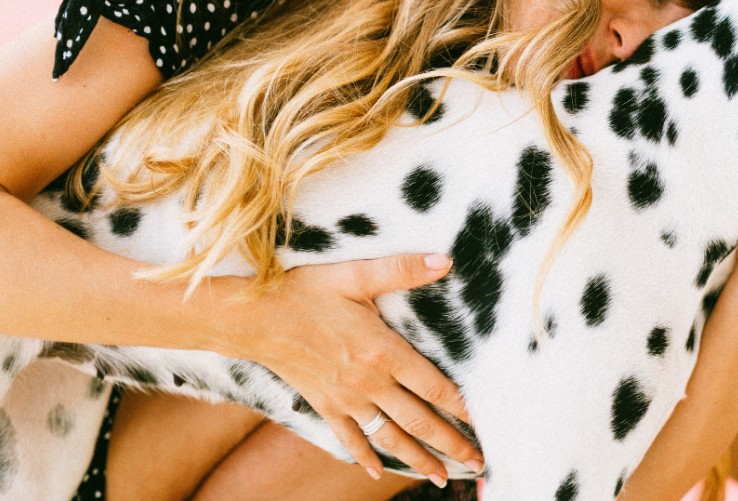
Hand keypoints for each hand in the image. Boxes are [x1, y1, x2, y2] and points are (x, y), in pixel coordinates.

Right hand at [223, 253, 484, 483]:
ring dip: (418, 459)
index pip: (434, 386)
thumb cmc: (305, 292)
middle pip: (420, 421)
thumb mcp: (355, 274)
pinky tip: (379, 473)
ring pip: (390, 438)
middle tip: (479, 462)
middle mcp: (369, 383)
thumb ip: (402, 270)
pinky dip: (366, 457)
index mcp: (384, 352)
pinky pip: (349, 440)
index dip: (463, 406)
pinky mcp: (324, 406)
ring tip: (442, 476)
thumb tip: (444, 261)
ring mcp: (346, 400)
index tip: (486, 422)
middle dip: (452, 444)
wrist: (252, 319)